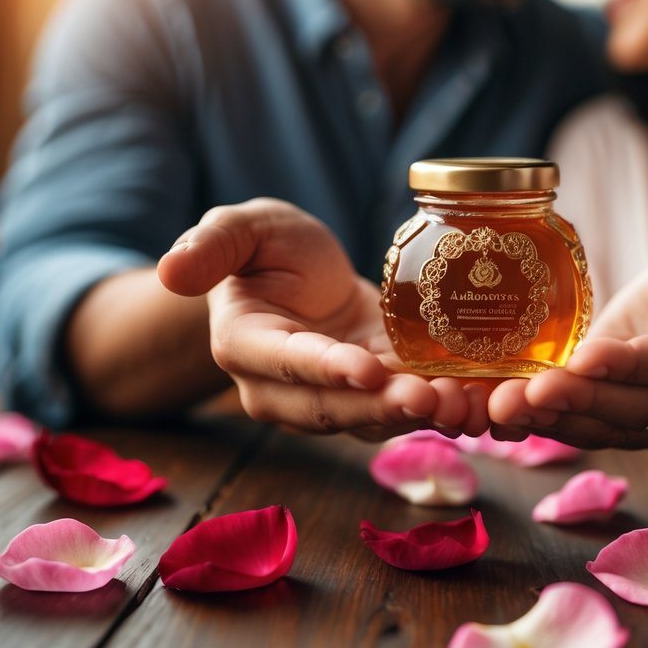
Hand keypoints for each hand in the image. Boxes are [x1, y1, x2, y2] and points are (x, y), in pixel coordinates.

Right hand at [157, 198, 487, 437]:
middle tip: (432, 398)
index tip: (366, 367)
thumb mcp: (243, 229)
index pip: (286, 362)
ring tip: (463, 404)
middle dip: (382, 406)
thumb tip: (171, 271)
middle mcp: (282, 389)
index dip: (325, 368)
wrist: (306, 276)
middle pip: (333, 406)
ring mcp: (331, 399)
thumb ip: (212, 245)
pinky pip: (402, 411)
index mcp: (245, 345)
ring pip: (372, 418)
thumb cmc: (267, 250)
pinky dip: (439, 410)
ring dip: (418, 417)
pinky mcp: (374, 397)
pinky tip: (477, 401)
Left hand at [488, 195, 647, 448]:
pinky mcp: (635, 414)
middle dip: (582, 401)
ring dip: (556, 423)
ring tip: (501, 409)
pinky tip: (498, 416)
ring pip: (614, 428)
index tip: (586, 356)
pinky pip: (593, 427)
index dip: (637, 364)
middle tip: (526, 392)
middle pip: (644, 407)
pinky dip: (547, 426)